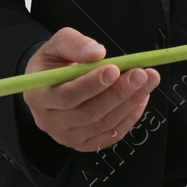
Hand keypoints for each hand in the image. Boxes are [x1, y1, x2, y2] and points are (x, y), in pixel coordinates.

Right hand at [20, 27, 160, 151]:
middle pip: (88, 113)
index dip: (92, 84)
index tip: (114, 69)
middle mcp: (49, 121)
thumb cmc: (55, 62)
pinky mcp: (84, 142)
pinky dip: (130, 117)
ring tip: (148, 81)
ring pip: (103, 125)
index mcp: (38, 96)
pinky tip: (141, 98)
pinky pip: (111, 135)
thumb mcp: (58, 44)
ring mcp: (67, 135)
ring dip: (130, 102)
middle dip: (119, 93)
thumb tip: (97, 53)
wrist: (52, 81)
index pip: (66, 97)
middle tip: (140, 74)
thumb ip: (75, 44)